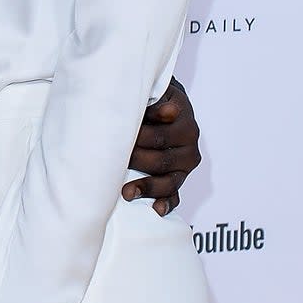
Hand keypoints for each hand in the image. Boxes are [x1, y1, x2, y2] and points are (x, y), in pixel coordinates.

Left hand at [122, 76, 200, 215]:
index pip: (160, 136)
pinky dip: (166, 203)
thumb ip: (152, 101)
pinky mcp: (179, 178)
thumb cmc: (152, 99)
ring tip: (127, 192)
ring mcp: (185, 164)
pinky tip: (157, 209)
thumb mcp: (153, 93)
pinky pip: (175, 194)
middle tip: (112, 163)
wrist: (166, 104)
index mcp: (183, 121)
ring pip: (168, 180)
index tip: (120, 140)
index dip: (139, 139)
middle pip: (161, 159)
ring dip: (148, 187)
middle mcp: (189, 144)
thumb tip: (165, 110)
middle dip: (136, 162)